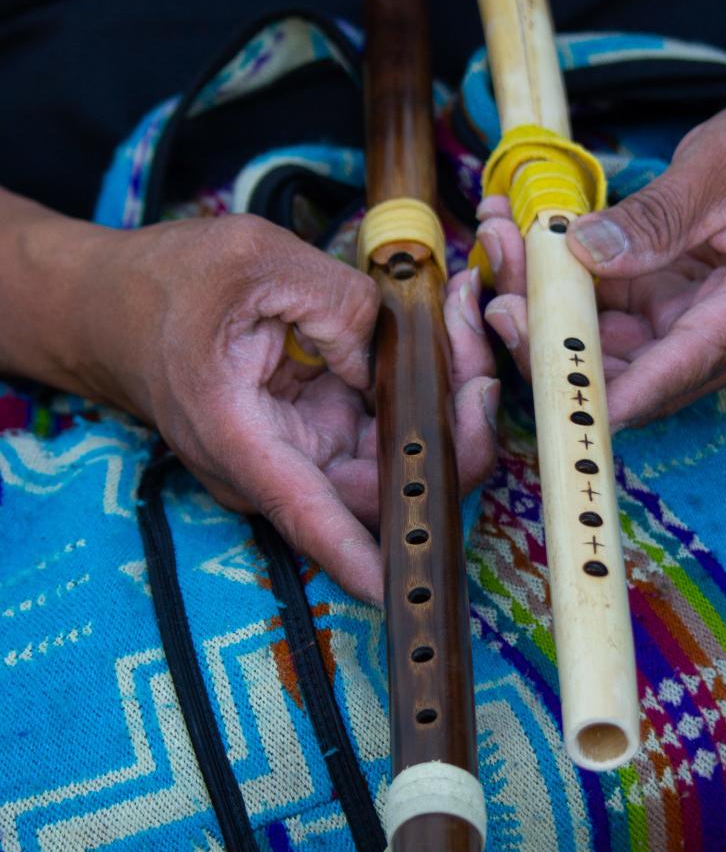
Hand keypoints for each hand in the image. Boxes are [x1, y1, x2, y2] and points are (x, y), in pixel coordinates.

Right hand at [66, 214, 496, 600]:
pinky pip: (389, 425)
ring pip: (397, 456)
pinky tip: (445, 324)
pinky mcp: (324, 430)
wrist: (119, 306)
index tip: (401, 590)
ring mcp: (304, 450)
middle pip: (381, 488)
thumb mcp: (254, 261)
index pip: (307, 512)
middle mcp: (277, 462)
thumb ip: (337, 303)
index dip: (357, 557)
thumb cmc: (169, 285)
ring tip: (464, 318)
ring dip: (446, 402)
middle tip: (481, 368)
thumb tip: (401, 353)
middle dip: (449, 436)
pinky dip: (425, 383)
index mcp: (239, 435)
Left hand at [479, 84, 725, 427]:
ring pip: (620, 348)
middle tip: (497, 280)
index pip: (678, 371)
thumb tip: (583, 253)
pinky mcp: (690, 317)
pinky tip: (531, 246)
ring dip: (555, 310)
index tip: (549, 391)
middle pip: (636, 370)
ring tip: (502, 244)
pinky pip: (624, 321)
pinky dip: (576, 290)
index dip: (609, 392)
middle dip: (558, 335)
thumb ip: (656, 216)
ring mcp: (713, 333)